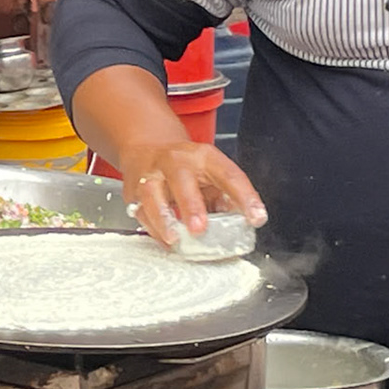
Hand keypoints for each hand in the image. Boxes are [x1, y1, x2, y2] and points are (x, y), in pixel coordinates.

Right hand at [119, 139, 267, 243]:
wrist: (146, 149)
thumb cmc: (185, 166)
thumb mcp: (210, 171)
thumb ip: (225, 195)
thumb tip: (242, 222)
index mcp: (204, 157)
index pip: (228, 175)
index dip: (244, 197)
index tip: (256, 218)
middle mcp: (175, 162)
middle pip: (181, 179)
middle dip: (190, 205)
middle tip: (199, 228)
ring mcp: (151, 174)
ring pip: (151, 194)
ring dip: (162, 219)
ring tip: (173, 240)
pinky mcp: (132, 190)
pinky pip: (140, 211)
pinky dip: (152, 228)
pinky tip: (165, 240)